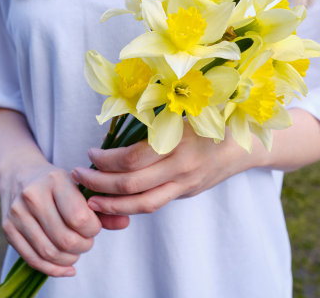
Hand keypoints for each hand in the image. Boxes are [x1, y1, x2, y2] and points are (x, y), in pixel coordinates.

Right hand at [0, 161, 103, 276]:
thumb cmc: (57, 182)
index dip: (93, 229)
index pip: (79, 217)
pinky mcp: (7, 228)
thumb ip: (103, 205)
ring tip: (76, 252)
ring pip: (49, 252)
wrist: (19, 173)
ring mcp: (17, 213)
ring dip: (70, 259)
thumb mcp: (80, 185)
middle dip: (83, 246)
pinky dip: (53, 269)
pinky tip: (67, 267)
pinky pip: (32, 259)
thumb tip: (124, 222)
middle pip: (65, 238)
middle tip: (87, 241)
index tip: (95, 227)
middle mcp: (32, 195)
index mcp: (55, 180)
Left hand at [71, 123, 260, 214]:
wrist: (241, 145)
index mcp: (177, 139)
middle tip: (78, 175)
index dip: (106, 159)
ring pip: (141, 203)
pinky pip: (153, 205)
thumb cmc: (207, 120)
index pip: (133, 158)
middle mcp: (181, 166)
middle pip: (131, 184)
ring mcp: (185, 184)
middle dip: (99, 182)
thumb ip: (150, 122)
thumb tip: (111, 131)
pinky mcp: (185, 194)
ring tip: (89, 200)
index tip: (91, 152)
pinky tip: (112, 204)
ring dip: (110, 203)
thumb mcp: (180, 111)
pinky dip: (129, 208)